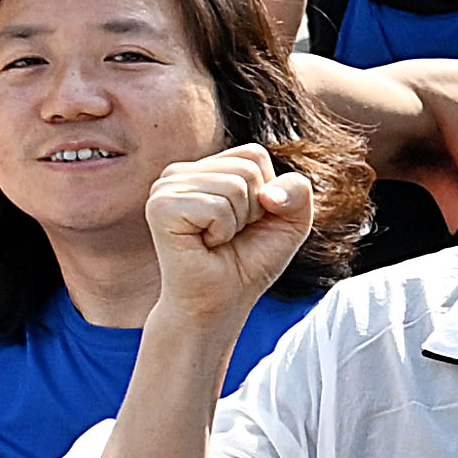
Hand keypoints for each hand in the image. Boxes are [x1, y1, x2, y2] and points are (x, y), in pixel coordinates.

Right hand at [142, 133, 325, 316]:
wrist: (220, 302)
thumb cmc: (250, 261)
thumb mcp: (291, 222)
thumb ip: (297, 192)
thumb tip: (269, 193)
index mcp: (205, 168)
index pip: (254, 155)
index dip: (267, 193)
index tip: (248, 221)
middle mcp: (180, 172)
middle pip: (247, 169)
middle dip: (254, 210)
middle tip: (231, 235)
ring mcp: (165, 187)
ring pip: (234, 186)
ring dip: (237, 223)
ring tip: (216, 240)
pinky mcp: (160, 206)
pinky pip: (217, 207)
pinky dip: (222, 231)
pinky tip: (204, 244)